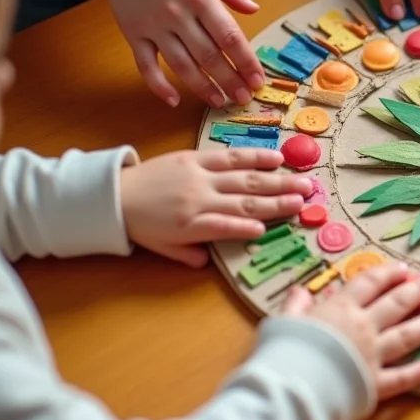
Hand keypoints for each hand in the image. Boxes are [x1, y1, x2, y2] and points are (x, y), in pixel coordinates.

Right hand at [90, 0, 263, 108]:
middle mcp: (177, 14)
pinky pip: (145, 65)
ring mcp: (153, 26)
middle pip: (209, 56)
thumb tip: (254, 10)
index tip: (257, 79)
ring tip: (219, 102)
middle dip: (229, 81)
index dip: (246, 61)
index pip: (229, 36)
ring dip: (202, 87)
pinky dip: (158, 85)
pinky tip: (174, 100)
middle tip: (244, 99)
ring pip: (181, 65)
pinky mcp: (132, 33)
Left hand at [120, 148, 311, 266]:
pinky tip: (276, 157)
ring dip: (277, 179)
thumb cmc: (140, 225)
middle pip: (245, 199)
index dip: (249, 226)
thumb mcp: (162, 248)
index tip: (271, 228)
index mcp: (191, 224)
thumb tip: (209, 262)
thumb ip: (188, 255)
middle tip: (306, 199)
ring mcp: (200, 175)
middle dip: (279, 199)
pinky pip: (229, 156)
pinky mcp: (195, 157)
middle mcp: (200, 198)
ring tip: (302, 180)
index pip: (228, 225)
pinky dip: (253, 156)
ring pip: (245, 177)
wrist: (113, 194)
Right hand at [281, 263, 419, 398]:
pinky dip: (416, 374)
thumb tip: (300, 291)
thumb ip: (296, 306)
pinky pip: (400, 379)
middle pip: (396, 304)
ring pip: (406, 336)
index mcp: (340, 309)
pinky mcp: (374, 385)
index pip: (369, 284)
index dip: (387, 274)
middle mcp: (363, 328)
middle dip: (417, 290)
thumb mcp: (284, 321)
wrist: (290, 387)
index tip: (402, 268)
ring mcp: (372, 356)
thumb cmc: (284, 351)